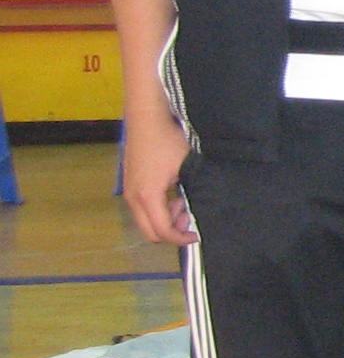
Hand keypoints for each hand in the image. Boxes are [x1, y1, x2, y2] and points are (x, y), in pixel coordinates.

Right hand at [120, 105, 194, 244]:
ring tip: (182, 202)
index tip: (196, 235)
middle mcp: (133, 198)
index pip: (162, 231)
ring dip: (165, 219)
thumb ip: (193, 190)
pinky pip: (142, 209)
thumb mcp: (187, 166)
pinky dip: (157, 209)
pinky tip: (173, 194)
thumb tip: (201, 208)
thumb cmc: (168, 139)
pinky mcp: (129, 185)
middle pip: (150, 232)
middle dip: (171, 231)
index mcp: (147, 196)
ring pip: (145, 221)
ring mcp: (128, 191)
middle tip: (188, 217)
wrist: (146, 118)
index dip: (180, 238)